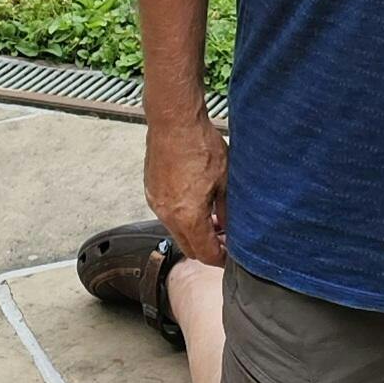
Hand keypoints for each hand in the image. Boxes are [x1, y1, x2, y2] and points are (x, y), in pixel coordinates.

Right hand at [145, 108, 227, 265]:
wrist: (174, 123)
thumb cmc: (201, 147)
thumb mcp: (226, 181)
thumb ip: (228, 211)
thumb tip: (232, 230)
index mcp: (187, 216)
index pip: (204, 253)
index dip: (220, 259)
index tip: (232, 258)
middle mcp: (166, 214)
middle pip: (188, 247)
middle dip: (207, 249)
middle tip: (226, 241)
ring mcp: (155, 203)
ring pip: (177, 231)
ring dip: (195, 232)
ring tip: (215, 219)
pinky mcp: (151, 191)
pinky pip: (167, 214)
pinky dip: (183, 217)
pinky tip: (198, 203)